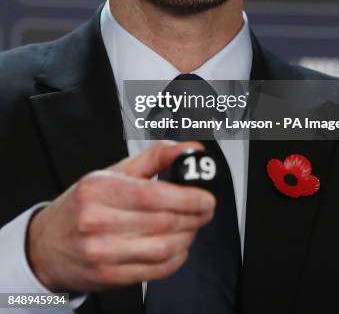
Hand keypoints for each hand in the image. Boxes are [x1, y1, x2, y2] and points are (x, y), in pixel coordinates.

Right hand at [26, 141, 214, 292]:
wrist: (45, 245)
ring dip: (187, 237)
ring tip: (191, 227)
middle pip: (163, 222)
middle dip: (194, 216)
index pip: (153, 194)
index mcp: (100, 189)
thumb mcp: (112, 172)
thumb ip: (155, 157)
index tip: (206, 197)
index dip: (188, 197)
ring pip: (163, 248)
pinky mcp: (109, 276)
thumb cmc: (81, 204)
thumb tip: (189, 148)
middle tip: (205, 210)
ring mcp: (102, 252)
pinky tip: (178, 247)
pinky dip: (176, 259)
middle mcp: (98, 221)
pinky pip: (155, 270)